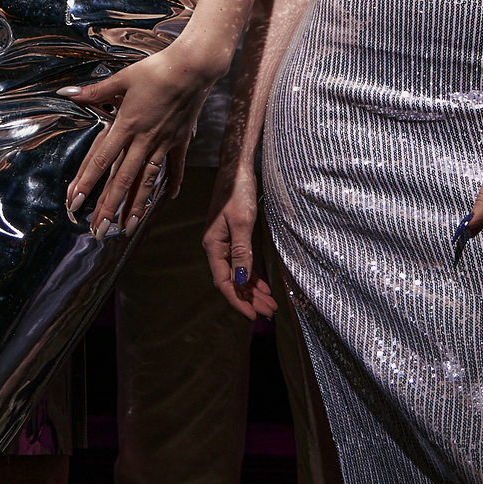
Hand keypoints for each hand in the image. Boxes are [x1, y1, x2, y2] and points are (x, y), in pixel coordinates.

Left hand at [62, 42, 217, 235]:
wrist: (193, 67)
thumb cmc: (156, 70)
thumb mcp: (122, 78)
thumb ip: (94, 91)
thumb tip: (67, 93)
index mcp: (126, 125)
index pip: (102, 160)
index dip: (87, 183)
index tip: (76, 203)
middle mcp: (144, 139)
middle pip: (124, 179)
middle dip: (110, 207)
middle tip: (99, 231)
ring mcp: (164, 142)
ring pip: (148, 180)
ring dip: (137, 205)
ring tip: (129, 227)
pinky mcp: (181, 140)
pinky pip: (176, 166)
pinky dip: (173, 182)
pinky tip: (169, 198)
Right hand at [203, 160, 276, 320]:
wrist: (236, 168)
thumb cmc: (237, 191)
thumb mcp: (242, 223)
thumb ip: (242, 252)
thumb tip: (240, 280)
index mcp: (213, 245)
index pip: (224, 282)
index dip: (237, 300)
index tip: (252, 315)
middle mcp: (216, 247)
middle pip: (231, 281)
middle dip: (249, 298)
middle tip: (268, 312)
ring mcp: (224, 242)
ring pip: (237, 274)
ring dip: (252, 289)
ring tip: (269, 303)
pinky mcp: (233, 236)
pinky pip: (241, 263)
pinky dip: (251, 275)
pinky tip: (262, 285)